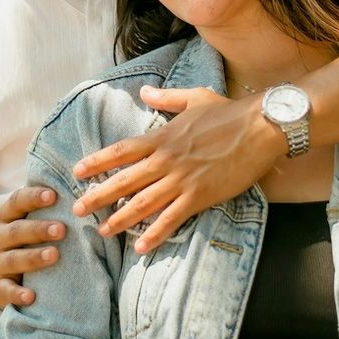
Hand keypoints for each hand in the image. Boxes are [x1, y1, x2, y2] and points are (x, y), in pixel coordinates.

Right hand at [0, 186, 64, 306]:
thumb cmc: (18, 239)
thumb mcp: (22, 220)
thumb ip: (44, 208)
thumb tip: (82, 191)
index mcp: (6, 217)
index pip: (17, 202)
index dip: (33, 197)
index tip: (53, 195)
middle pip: (16, 231)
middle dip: (39, 229)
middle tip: (62, 229)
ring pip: (13, 259)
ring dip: (33, 257)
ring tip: (54, 255)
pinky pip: (6, 290)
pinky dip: (17, 294)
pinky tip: (31, 296)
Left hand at [71, 86, 282, 251]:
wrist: (261, 127)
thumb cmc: (230, 112)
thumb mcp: (195, 98)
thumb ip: (167, 98)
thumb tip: (145, 91)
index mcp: (163, 137)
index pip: (122, 151)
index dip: (97, 161)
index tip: (77, 172)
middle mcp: (167, 160)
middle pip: (124, 180)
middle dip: (98, 196)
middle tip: (78, 210)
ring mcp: (182, 179)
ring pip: (143, 203)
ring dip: (120, 219)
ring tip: (103, 231)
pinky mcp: (200, 195)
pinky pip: (172, 218)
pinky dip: (155, 234)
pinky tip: (141, 246)